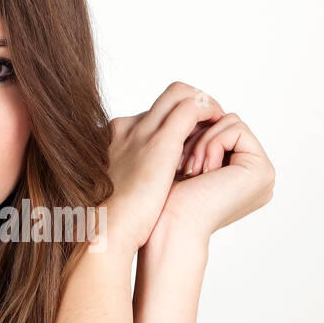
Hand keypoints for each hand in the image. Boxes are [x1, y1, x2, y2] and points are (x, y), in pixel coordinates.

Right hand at [102, 82, 228, 253]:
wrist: (105, 228)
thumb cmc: (111, 222)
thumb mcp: (118, 193)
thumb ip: (132, 179)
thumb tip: (146, 187)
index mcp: (115, 139)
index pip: (152, 115)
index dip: (176, 123)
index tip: (191, 140)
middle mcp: (128, 127)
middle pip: (168, 97)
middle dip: (193, 105)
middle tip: (210, 126)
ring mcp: (143, 131)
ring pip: (181, 94)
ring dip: (204, 105)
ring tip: (218, 126)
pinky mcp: (160, 142)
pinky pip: (192, 108)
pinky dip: (209, 114)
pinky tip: (218, 136)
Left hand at [155, 110, 274, 241]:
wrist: (168, 224)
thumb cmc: (167, 199)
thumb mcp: (183, 156)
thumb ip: (200, 132)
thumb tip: (200, 98)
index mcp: (240, 173)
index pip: (221, 128)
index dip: (196, 133)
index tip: (179, 160)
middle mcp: (255, 174)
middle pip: (227, 122)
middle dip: (199, 136)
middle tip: (185, 166)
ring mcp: (263, 173)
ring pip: (231, 122)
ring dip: (203, 142)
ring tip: (193, 170)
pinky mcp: (262, 170)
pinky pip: (236, 129)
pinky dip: (212, 144)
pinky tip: (203, 172)